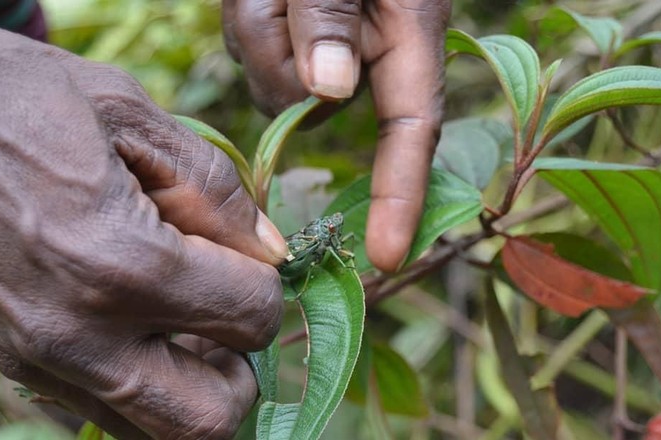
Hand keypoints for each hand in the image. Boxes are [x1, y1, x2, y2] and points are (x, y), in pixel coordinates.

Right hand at [0, 15, 286, 438]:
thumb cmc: (9, 98)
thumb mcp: (125, 113)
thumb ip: (213, 188)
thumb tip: (268, 249)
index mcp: (122, 264)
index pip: (253, 317)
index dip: (267, 284)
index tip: (245, 254)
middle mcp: (81, 335)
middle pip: (210, 420)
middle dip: (242, 369)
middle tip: (229, 312)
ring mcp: (39, 360)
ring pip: (153, 429)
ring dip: (192, 388)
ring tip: (187, 324)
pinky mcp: (11, 362)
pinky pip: (98, 408)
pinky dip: (137, 384)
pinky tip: (132, 324)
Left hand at [223, 0, 450, 271]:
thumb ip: (331, 14)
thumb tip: (328, 90)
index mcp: (406, 28)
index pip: (411, 127)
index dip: (402, 198)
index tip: (386, 258)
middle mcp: (371, 51)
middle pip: (307, 108)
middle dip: (277, 59)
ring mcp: (330, 48)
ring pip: (270, 84)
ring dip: (258, 25)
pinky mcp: (295, 38)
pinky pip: (251, 51)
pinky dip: (249, 13)